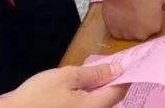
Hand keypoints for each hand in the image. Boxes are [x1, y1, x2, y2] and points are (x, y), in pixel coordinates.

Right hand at [0, 63, 127, 106]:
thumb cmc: (39, 96)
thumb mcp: (67, 77)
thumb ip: (94, 74)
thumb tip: (118, 69)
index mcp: (94, 107)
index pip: (119, 92)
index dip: (124, 76)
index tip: (125, 62)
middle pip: (109, 100)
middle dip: (110, 83)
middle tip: (106, 65)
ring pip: (96, 104)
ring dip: (97, 91)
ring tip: (90, 75)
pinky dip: (86, 98)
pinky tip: (76, 90)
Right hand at [100, 0, 164, 40]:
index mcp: (155, 27)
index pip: (155, 25)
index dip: (151, 15)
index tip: (146, 6)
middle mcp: (142, 36)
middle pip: (143, 31)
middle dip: (141, 22)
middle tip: (136, 8)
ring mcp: (127, 36)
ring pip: (131, 32)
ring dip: (130, 25)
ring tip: (127, 10)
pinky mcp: (114, 34)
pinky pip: (119, 32)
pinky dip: (119, 26)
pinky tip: (119, 14)